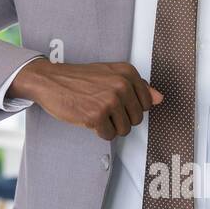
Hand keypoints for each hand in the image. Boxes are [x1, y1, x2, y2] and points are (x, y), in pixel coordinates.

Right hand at [9, 58, 161, 140]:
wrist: (50, 81)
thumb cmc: (78, 79)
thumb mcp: (110, 75)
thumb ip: (137, 87)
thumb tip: (159, 98)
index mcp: (127, 72)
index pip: (146, 104)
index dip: (129, 107)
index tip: (114, 101)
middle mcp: (121, 84)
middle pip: (137, 119)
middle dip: (120, 119)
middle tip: (102, 107)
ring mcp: (109, 100)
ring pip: (124, 130)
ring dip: (109, 126)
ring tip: (95, 112)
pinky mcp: (97, 115)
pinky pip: (109, 136)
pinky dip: (98, 131)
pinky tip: (88, 117)